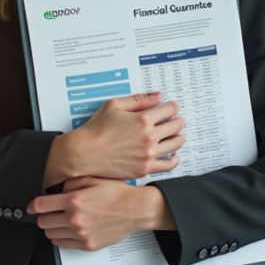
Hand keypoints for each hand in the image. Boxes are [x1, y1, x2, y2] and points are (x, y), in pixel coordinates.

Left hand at [27, 177, 174, 250]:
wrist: (136, 210)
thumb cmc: (118, 194)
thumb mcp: (93, 179)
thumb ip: (72, 182)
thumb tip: (58, 189)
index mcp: (75, 200)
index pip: (41, 205)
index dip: (32, 205)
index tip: (32, 206)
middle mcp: (75, 219)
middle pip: (43, 222)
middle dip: (43, 216)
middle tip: (48, 212)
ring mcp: (81, 234)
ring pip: (51, 234)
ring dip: (52, 227)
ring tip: (59, 220)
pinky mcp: (87, 245)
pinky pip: (63, 244)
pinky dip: (60, 237)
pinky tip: (67, 230)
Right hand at [44, 91, 184, 186]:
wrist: (85, 153)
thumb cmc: (97, 128)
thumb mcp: (114, 105)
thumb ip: (138, 99)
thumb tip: (158, 96)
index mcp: (143, 119)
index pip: (170, 109)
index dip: (172, 107)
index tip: (171, 108)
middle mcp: (149, 137)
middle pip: (176, 126)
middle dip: (178, 120)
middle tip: (176, 120)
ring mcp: (148, 154)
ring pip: (175, 144)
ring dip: (179, 137)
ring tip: (177, 136)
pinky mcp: (144, 168)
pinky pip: (168, 165)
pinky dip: (174, 160)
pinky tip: (174, 156)